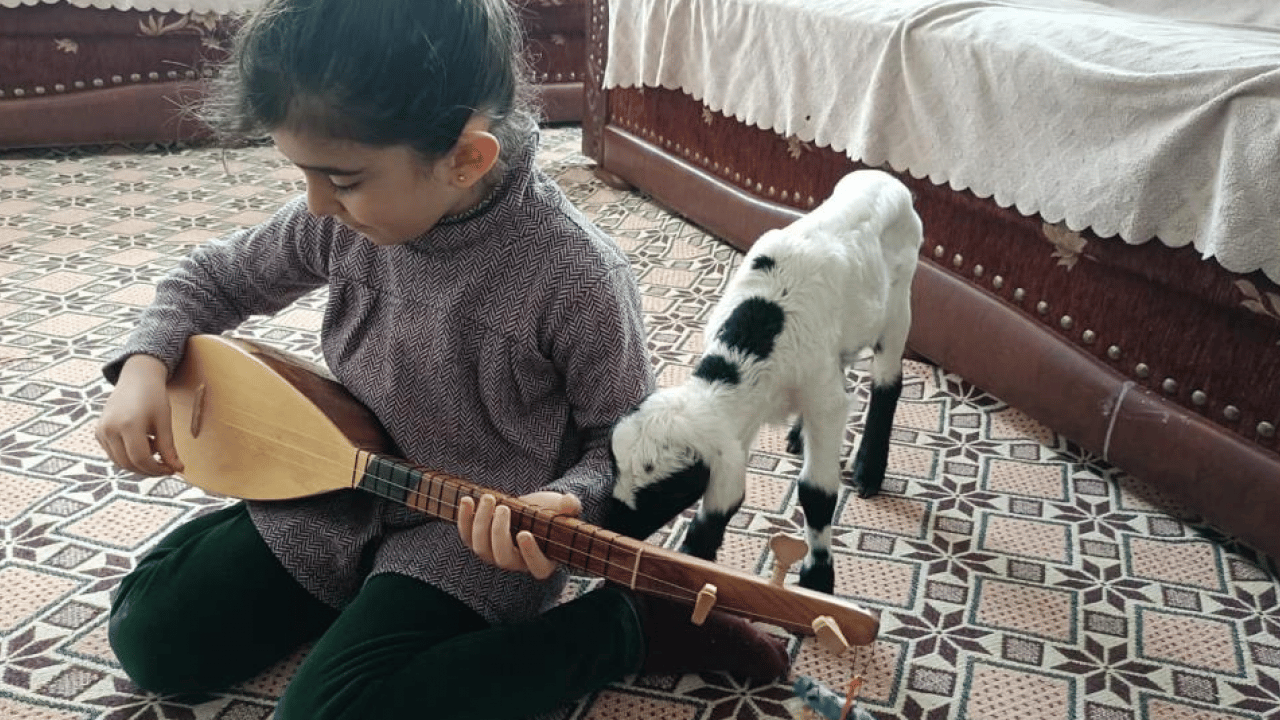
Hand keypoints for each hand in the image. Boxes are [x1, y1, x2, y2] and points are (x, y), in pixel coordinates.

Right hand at [96, 354, 184, 475]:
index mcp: (128, 424)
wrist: (136, 379)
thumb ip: (168, 447)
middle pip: (128, 464)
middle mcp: (109, 429)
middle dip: (149, 470)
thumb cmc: (153, 397)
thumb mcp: (164, 421)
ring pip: (120, 462)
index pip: (140, 458)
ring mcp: (101, 431)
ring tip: (155, 449)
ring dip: (139, 464)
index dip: (157, 469)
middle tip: (166, 467)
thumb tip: (178, 469)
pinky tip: (143, 443)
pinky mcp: (98, 433)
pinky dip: (129, 456)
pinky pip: (114, 454)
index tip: (171, 470)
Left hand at [457, 491, 581, 580]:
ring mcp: (494, 555)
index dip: (530, 554)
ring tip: (489, 499)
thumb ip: (569, 506)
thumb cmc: (550, 511)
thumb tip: (570, 503)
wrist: (531, 506)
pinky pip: (466, 537)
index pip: (537, 567)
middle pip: (503, 558)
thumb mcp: (563, 507)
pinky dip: (464, 519)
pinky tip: (467, 500)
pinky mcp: (479, 542)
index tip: (525, 533)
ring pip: (482, 548)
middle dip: (499, 532)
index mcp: (542, 561)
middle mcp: (516, 563)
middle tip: (503, 508)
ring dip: (481, 523)